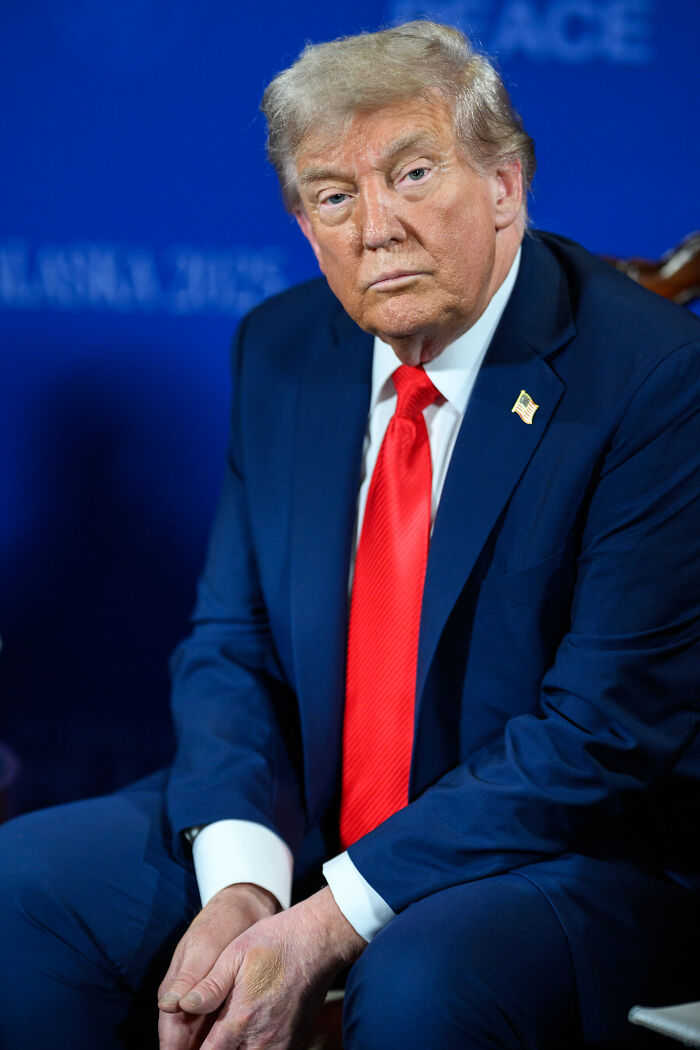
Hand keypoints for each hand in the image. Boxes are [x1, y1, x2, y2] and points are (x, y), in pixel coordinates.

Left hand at [174, 886, 365, 1048]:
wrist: (320, 940)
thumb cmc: (276, 941)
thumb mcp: (235, 953)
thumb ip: (209, 985)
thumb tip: (182, 1006)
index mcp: (241, 1019)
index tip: (183, 1045)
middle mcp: (262, 1041)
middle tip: (205, 1038)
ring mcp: (282, 1045)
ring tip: (223, 1037)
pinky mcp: (295, 1043)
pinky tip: (248, 1036)